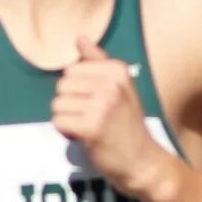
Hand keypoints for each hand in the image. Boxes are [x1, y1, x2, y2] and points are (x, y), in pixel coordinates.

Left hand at [51, 36, 167, 197]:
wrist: (144, 162)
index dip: (76, 90)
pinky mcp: (92, 127)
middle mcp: (111, 83)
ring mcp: (102, 105)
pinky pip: (59, 122)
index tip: (95, 104)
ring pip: (57, 104)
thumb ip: (98, 62)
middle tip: (92, 119)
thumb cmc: (128, 125)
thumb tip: (79, 38)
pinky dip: (66, 133)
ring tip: (89, 129)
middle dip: (70, 105)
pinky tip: (84, 138)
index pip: (71, 69)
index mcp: (117, 70)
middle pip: (62, 85)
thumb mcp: (120, 88)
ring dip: (68, 120)